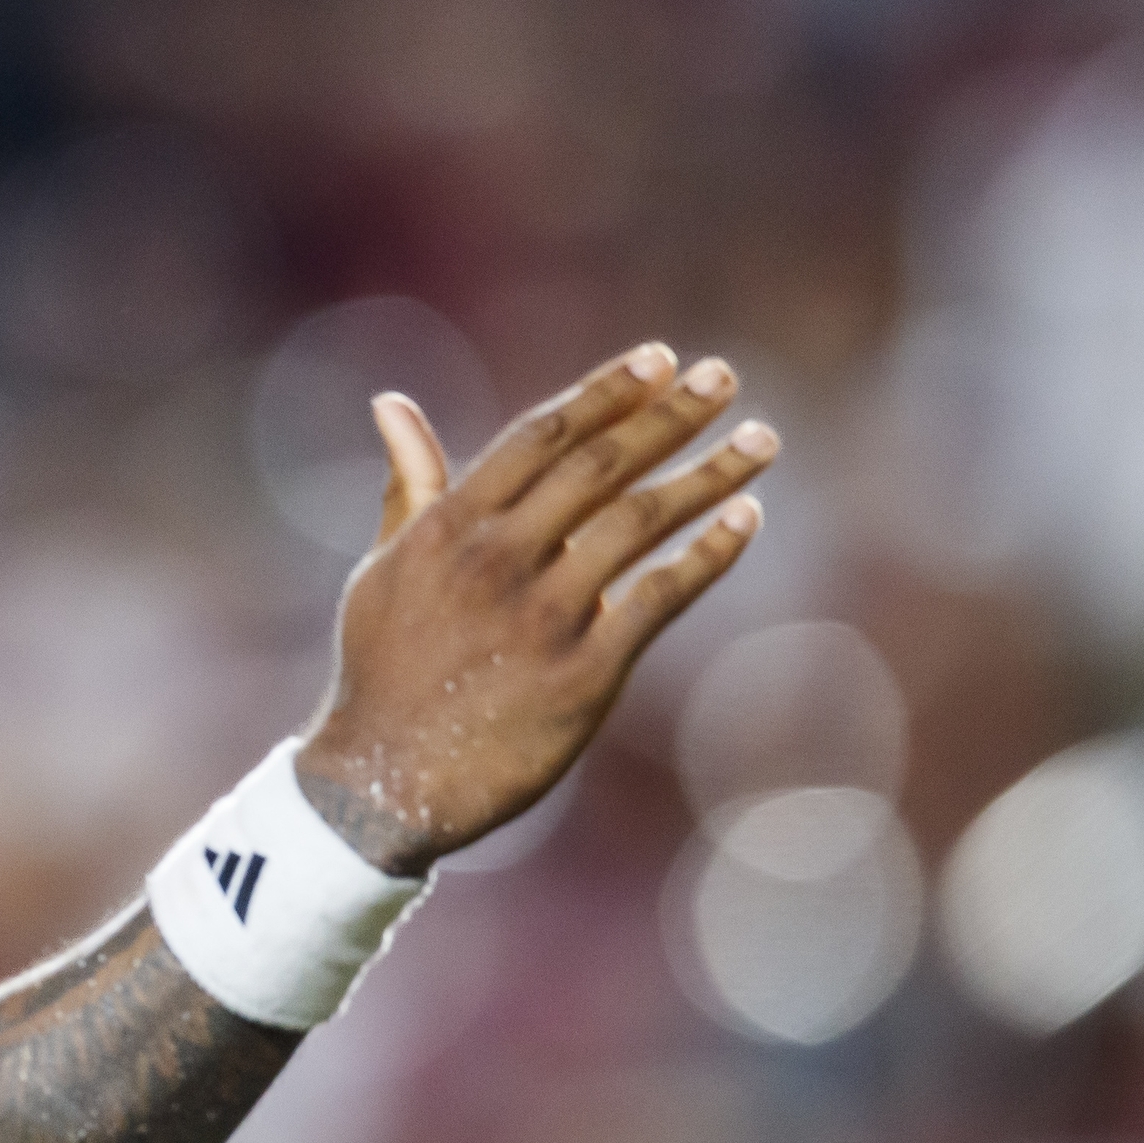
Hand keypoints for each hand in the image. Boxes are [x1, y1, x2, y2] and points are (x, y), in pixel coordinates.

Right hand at [297, 342, 774, 873]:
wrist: (381, 783)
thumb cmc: (381, 670)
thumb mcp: (385, 568)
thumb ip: (411, 485)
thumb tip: (393, 404)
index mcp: (448, 528)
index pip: (541, 437)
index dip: (606, 393)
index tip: (661, 359)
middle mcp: (498, 561)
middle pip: (600, 466)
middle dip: (670, 414)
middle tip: (724, 375)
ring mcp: (544, 616)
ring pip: (641, 521)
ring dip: (711, 473)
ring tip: (761, 439)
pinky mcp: (584, 674)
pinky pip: (662, 597)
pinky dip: (710, 553)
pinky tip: (746, 519)